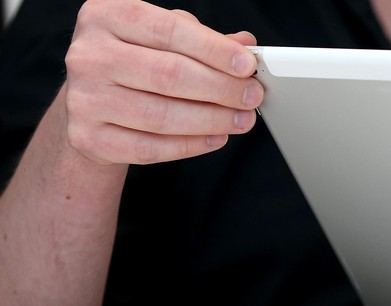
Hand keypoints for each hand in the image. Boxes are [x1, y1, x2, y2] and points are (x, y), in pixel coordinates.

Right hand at [62, 0, 263, 164]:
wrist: (90, 104)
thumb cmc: (133, 64)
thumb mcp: (162, 40)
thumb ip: (202, 40)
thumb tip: (246, 46)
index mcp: (106, 17)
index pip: (168, 30)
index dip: (213, 50)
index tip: (247, 66)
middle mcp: (89, 55)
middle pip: (168, 74)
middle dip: (220, 88)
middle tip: (251, 96)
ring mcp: (84, 99)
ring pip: (161, 116)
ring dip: (211, 120)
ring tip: (241, 120)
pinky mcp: (88, 137)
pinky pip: (150, 147)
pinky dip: (190, 145)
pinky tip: (216, 138)